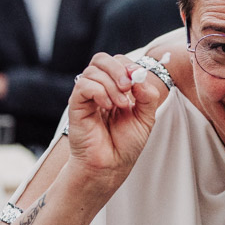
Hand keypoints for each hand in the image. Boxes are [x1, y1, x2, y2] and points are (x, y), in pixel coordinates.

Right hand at [66, 52, 160, 186]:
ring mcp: (87, 96)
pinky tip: (107, 106)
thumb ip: (147, 96)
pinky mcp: (76, 106)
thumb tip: (140, 76)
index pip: (117, 61)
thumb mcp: (146, 117)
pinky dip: (98, 91)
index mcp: (117, 88)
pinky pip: (83, 85)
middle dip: (118, 69)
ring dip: (111, 85)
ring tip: (120, 105)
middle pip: (101, 59)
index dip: (129, 66)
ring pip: (92, 71)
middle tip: (128, 87)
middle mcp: (100, 88)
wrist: (112, 165)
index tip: (139, 80)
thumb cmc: (126, 143)